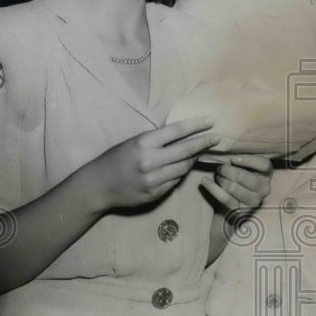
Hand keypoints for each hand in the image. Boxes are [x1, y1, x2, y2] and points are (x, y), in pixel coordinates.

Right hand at [85, 118, 219, 210]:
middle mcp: (150, 161)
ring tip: (199, 152)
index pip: (177, 131)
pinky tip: (182, 167)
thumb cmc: (116, 159)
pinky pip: (176, 181)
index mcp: (144, 143)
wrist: (98, 186)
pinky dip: (181, 173)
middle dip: (204, 143)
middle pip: (186, 151)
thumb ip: (157, 140)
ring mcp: (154, 180)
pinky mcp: (156, 194)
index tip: (211, 121)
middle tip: (217, 138)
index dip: (196, 126)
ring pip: (184, 168)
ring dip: (194, 159)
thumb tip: (184, 136)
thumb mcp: (134, 142)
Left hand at [199, 154, 272, 213]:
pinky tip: (205, 181)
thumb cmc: (238, 177)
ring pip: (233, 188)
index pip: (264, 165)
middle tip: (219, 168)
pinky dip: (212, 188)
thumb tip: (226, 147)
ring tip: (216, 175)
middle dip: (227, 171)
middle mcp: (264, 188)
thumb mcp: (244, 165)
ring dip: (221, 180)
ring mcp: (254, 200)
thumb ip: (240, 158)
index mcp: (267, 173)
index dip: (249, 160)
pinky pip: (225, 198)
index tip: (233, 159)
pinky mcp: (242, 211)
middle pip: (244, 177)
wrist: (232, 202)